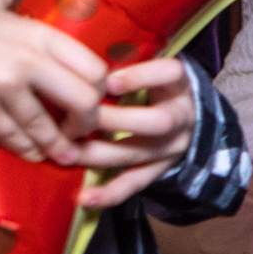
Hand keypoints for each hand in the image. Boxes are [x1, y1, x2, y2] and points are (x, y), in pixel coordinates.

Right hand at [0, 0, 107, 162]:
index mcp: (38, 34)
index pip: (94, 67)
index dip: (101, 90)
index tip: (97, 99)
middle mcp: (28, 60)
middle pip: (83, 101)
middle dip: (87, 122)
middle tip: (82, 130)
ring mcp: (3, 87)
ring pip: (46, 127)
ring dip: (57, 146)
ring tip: (64, 155)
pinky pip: (13, 137)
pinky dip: (26, 150)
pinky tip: (33, 154)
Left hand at [72, 59, 195, 208]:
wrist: (188, 117)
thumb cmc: (153, 86)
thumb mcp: (149, 69)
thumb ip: (123, 63)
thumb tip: (75, 55)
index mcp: (178, 86)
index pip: (169, 74)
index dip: (139, 77)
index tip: (106, 80)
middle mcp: (181, 117)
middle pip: (157, 121)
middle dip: (112, 121)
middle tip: (75, 118)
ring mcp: (172, 147)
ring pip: (137, 153)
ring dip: (97, 154)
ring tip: (64, 152)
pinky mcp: (161, 169)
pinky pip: (136, 183)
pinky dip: (109, 193)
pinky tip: (84, 198)